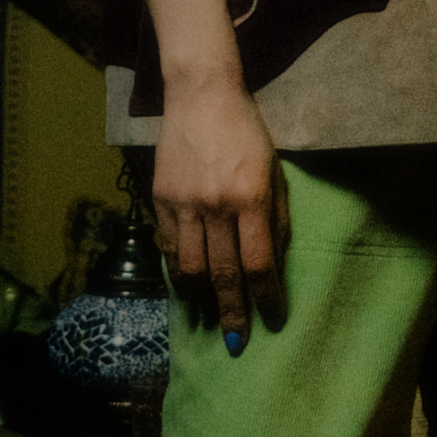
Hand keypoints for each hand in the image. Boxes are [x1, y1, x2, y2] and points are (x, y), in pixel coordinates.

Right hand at [152, 74, 290, 347]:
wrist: (202, 95)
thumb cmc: (248, 133)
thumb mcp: (274, 173)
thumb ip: (275, 219)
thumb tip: (271, 265)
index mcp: (251, 198)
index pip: (259, 264)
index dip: (266, 299)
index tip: (274, 320)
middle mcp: (216, 205)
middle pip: (223, 274)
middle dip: (231, 312)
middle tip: (236, 341)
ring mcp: (184, 203)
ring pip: (188, 267)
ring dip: (200, 299)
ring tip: (208, 315)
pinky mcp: (160, 197)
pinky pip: (167, 245)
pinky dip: (177, 269)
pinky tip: (186, 282)